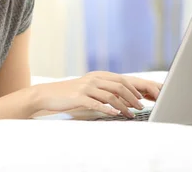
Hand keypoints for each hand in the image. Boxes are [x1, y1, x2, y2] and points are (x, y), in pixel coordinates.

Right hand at [30, 71, 161, 117]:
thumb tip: (120, 97)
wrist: (48, 94)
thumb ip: (102, 89)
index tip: (143, 98)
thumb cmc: (69, 93)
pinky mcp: (80, 97)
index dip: (134, 89)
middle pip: (120, 86)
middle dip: (133, 98)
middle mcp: (94, 79)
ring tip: (131, 114)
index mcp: (98, 76)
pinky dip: (108, 109)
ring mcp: (87, 87)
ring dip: (124, 106)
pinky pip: (97, 103)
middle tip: (140, 107)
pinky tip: (115, 114)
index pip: (121, 80)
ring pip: (111, 96)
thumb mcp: (87, 87)